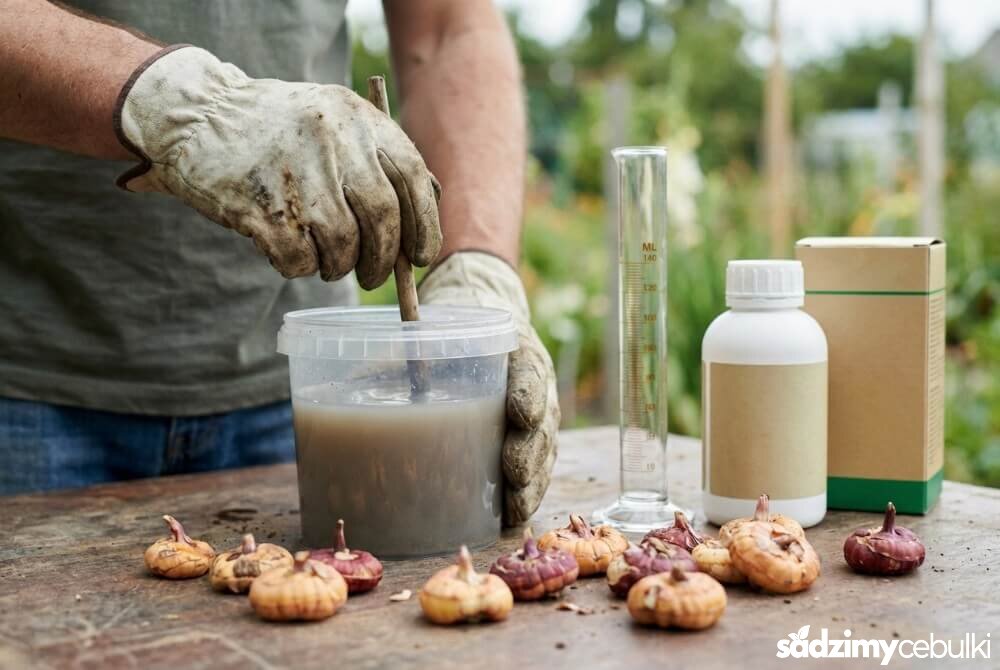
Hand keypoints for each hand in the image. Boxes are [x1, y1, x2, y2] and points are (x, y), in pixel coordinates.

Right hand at [115, 46, 440, 286]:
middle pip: (382, 217)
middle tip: (374, 277)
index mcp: (356, 116)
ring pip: (343, 244)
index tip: (421, 256)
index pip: (411, 177)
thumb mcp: (332, 123)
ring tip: (327, 261)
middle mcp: (330, 139)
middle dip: (384, 259)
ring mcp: (294, 172)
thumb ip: (375, 163)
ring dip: (340, 265)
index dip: (425, 224)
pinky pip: (299, 259)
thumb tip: (417, 232)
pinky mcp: (259, 206)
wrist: (196, 116)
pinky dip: (301, 267)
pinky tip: (290, 254)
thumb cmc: (276, 132)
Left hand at [418, 252, 558, 525]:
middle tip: (513, 473)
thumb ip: (395, 355)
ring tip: (513, 509)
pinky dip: (526, 494)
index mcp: (515, 350)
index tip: (519, 413)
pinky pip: (536, 468)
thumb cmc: (446, 326)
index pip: (530, 370)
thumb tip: (343, 382)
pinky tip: (510, 518)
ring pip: (543, 450)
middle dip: (530, 451)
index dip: (528, 393)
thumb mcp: (424, 328)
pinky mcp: (528, 440)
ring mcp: (536, 414)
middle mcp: (533, 384)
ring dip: (531, 483)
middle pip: (542, 420)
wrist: (476, 313)